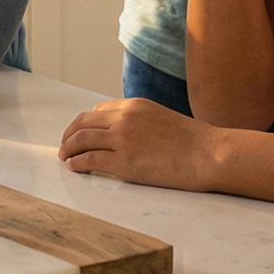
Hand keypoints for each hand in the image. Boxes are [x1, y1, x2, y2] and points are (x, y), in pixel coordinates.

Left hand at [58, 97, 214, 188]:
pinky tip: (74, 168)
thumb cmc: (194, 142)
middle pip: (84, 123)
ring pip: (82, 140)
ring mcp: (123, 139)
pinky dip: (78, 163)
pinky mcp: (125, 162)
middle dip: (70, 134)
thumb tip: (126, 134)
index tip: (80, 132)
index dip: (85, 123)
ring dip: (69, 148)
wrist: (209, 154)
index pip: (99, 110)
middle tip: (64, 145)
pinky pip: (90, 160)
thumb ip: (141, 122)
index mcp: (134, 105)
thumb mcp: (162, 118)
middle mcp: (124, 118)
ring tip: (64, 157)